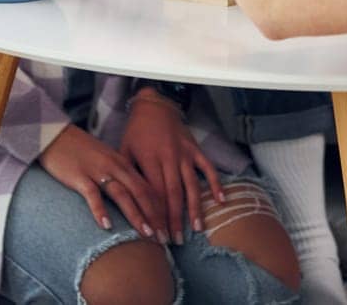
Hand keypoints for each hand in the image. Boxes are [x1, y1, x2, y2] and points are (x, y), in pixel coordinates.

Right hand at [40, 125, 164, 237]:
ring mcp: (98, 171)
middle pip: (140, 192)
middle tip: (164, 238)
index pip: (148, 187)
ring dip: (136, 216)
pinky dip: (100, 211)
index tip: (168, 227)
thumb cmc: (81, 151)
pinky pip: (93, 195)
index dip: (161, 208)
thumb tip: (135, 198)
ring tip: (146, 234)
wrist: (55, 135)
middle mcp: (115, 166)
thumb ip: (120, 175)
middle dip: (155, 216)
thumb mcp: (106, 160)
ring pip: (122, 195)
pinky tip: (107, 226)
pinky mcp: (80, 176)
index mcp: (123, 163)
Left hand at [120, 91, 225, 242]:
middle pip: (173, 194)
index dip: (155, 216)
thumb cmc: (136, 131)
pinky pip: (208, 168)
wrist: (155, 105)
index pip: (153, 194)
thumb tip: (125, 203)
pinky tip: (221, 201)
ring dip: (194, 208)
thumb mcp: (124, 149)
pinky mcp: (195, 149)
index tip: (157, 235)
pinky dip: (215, 184)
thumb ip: (126, 175)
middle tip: (175, 241)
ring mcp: (184, 154)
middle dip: (174, 219)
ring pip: (191, 185)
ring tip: (196, 229)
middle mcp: (169, 158)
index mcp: (149, 160)